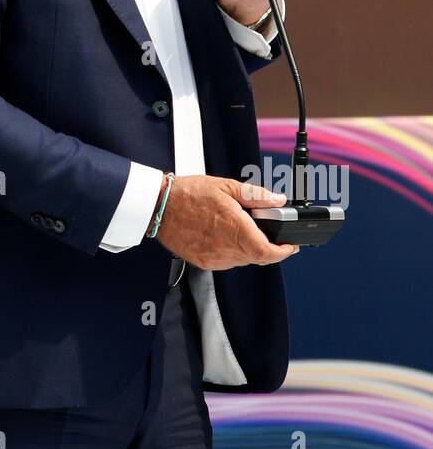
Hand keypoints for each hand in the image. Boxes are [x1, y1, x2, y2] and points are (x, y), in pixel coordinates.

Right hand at [154, 174, 298, 269]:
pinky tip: (223, 235)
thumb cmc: (189, 194)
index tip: (290, 244)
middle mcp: (225, 247)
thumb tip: (277, 201)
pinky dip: (232, 251)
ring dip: (248, 247)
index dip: (283, 251)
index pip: (267, 252)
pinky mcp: (204, 263)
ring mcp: (215, 258)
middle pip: (258, 256)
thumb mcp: (226, 186)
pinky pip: (227, 261)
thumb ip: (256, 195)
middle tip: (265, 229)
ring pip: (243, 260)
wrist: (160, 206)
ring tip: (238, 227)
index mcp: (234, 227)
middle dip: (266, 245)